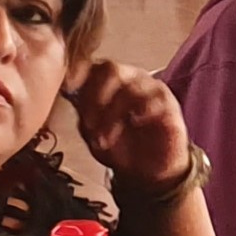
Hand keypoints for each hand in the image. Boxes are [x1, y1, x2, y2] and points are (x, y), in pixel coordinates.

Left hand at [68, 60, 192, 188]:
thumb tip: (66, 90)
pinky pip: (156, 100)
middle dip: (95, 96)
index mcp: (109, 80)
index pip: (92, 65)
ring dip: (112, 116)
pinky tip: (135, 124)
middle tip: (89, 122)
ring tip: (104, 139)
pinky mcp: (170, 104)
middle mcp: (131, 78)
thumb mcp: (91, 130)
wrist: (148, 170)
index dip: (79, 71)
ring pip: (130, 88)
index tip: (68, 85)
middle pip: (111, 69)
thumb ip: (81, 109)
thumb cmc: (120, 147)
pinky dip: (142, 111)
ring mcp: (152, 89)